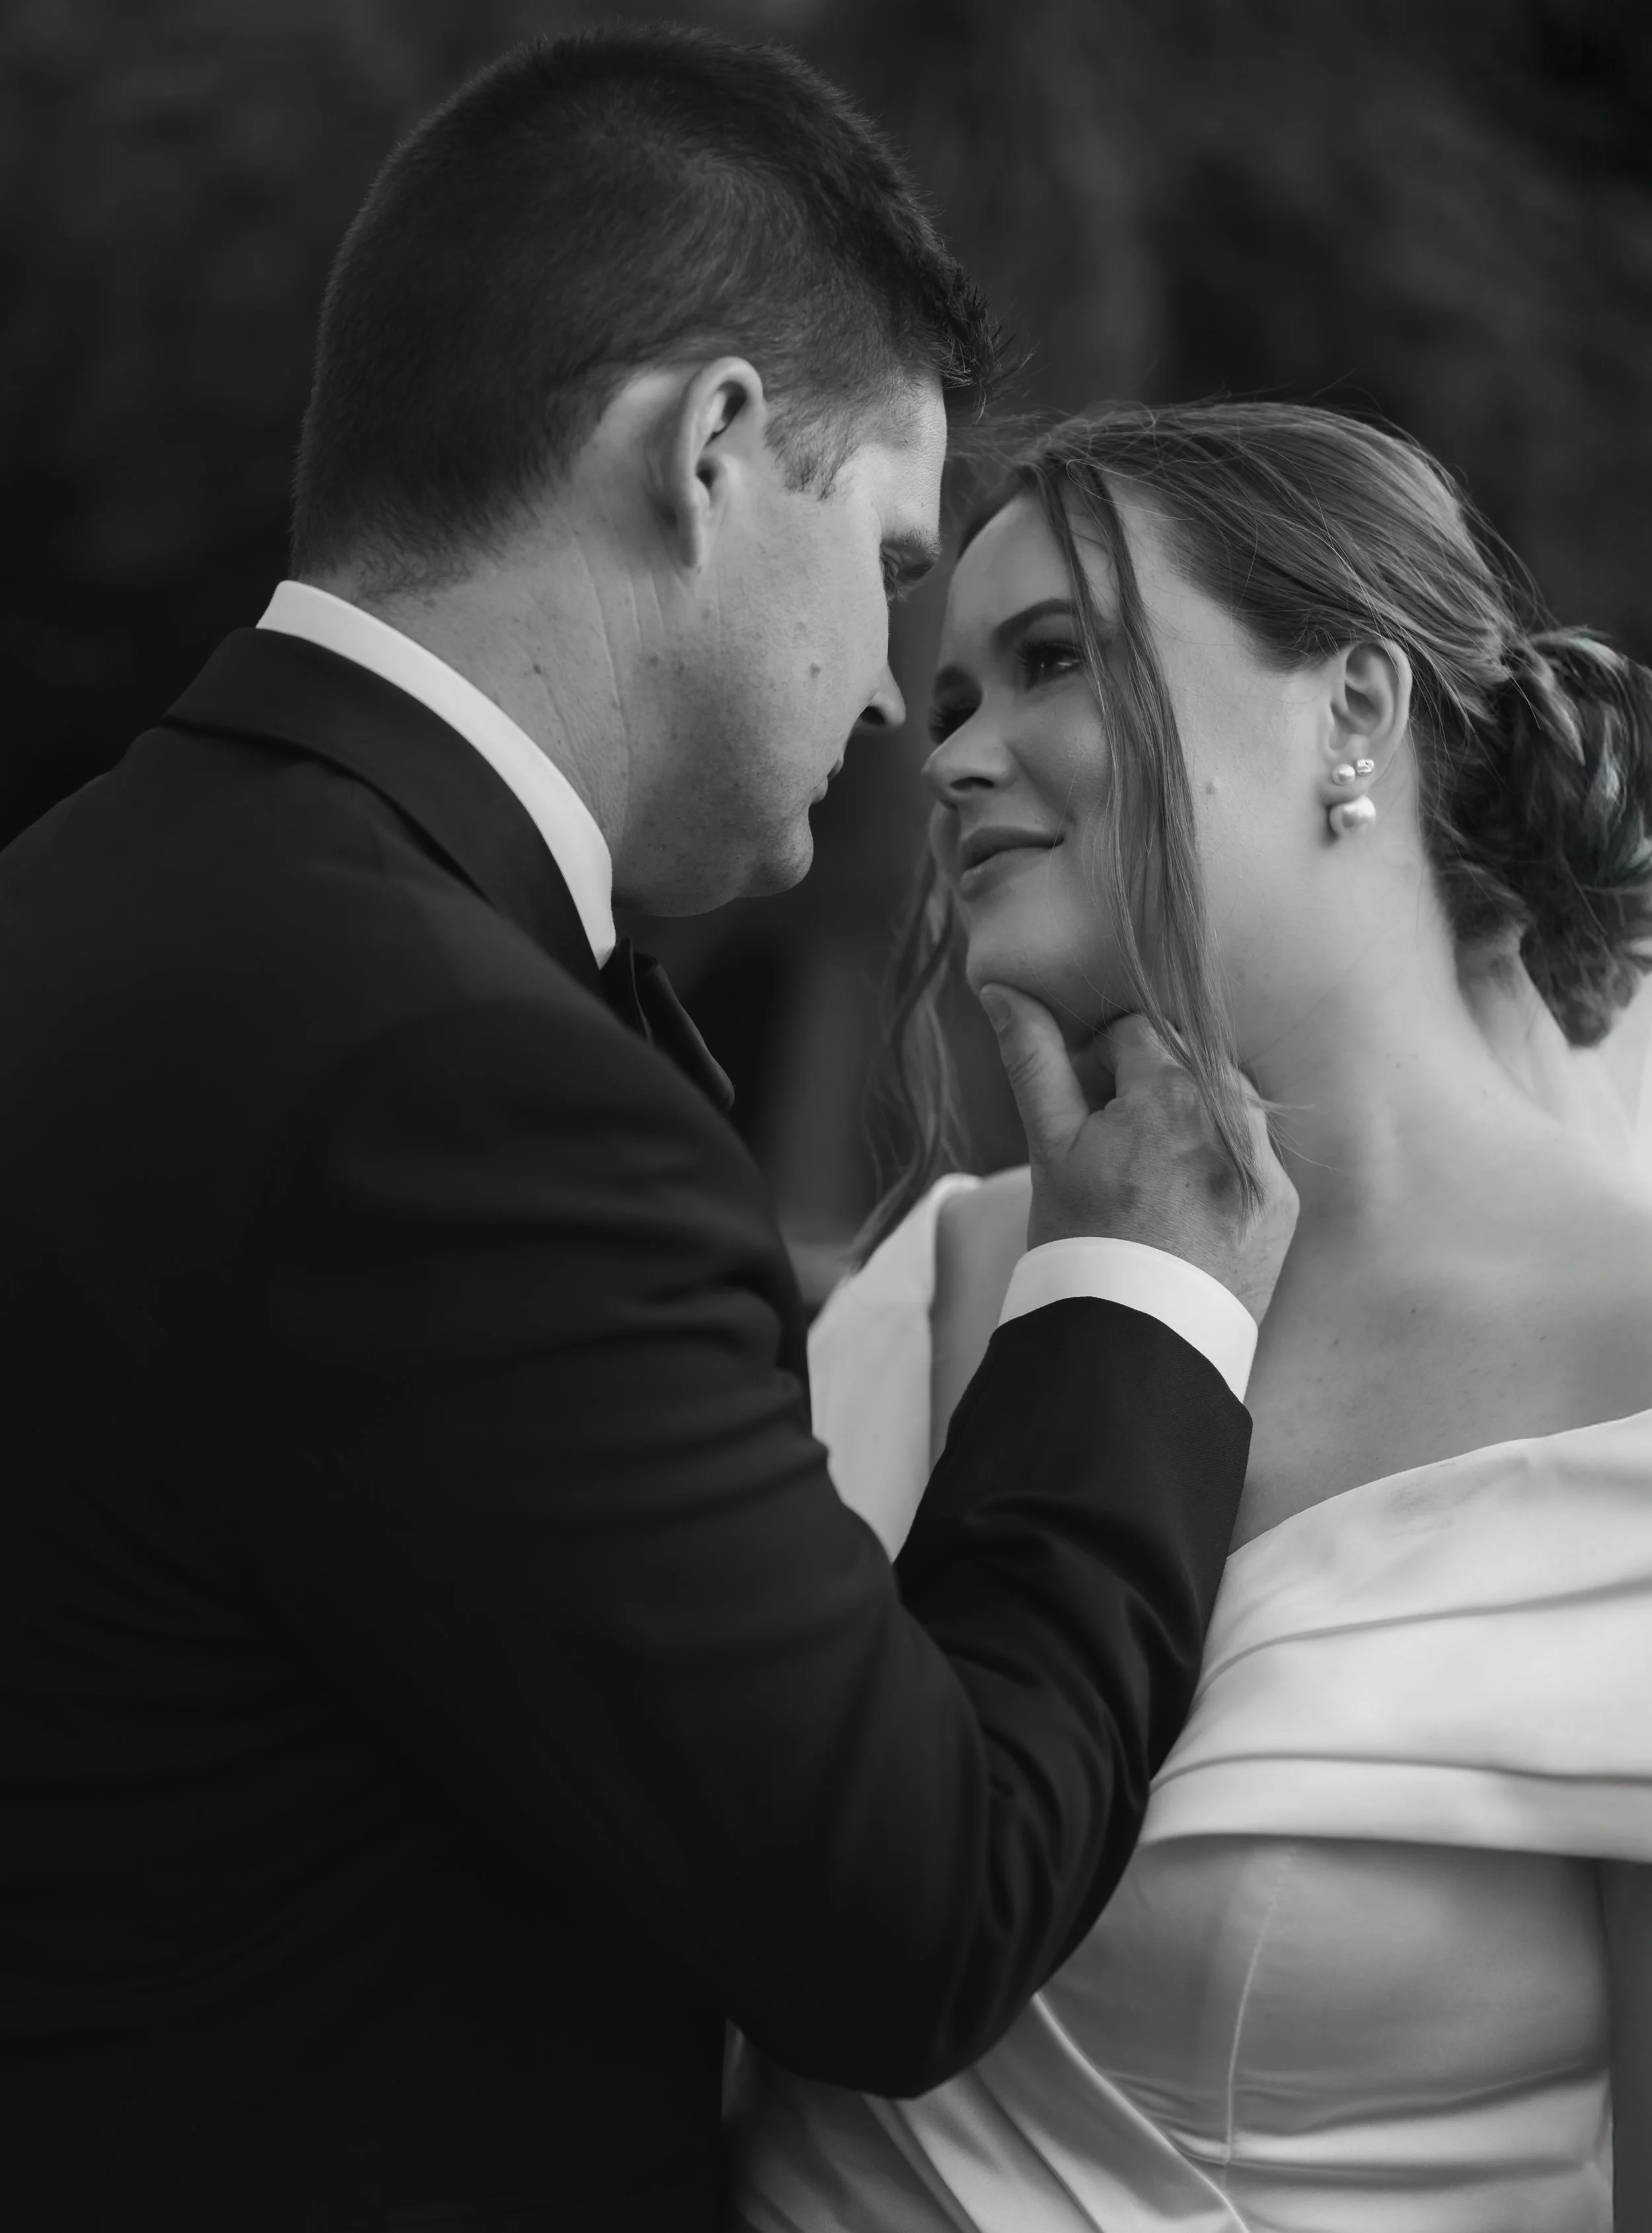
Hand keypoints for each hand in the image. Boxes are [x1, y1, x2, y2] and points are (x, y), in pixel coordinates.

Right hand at [978, 988, 1297, 1323]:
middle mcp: (1234, 1118)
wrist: (1135, 1345)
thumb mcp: (1049, 1147)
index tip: (1080, 1108)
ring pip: (1222, 1106)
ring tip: (1145, 1179)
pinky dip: (1218, 1167)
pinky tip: (1181, 1208)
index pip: (1137, 1033)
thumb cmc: (1081, 1238)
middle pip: (1185, 1064)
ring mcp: (1266, 1165)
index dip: (1099, 1063)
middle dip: (1145, 1089)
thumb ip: (1034, 1060)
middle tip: (1106, 1145)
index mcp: (1174, 1092)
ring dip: (1186, 1123)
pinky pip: (1250, 1157)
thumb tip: (1001, 989)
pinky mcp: (1283, 1207)